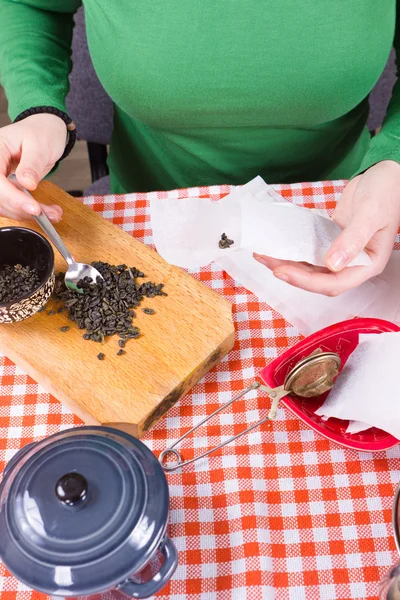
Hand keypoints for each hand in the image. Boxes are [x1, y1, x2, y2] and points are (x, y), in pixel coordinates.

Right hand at [0, 113, 66, 221]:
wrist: (45, 132)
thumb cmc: (41, 132)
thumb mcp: (40, 144)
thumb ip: (32, 164)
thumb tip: (26, 183)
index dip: (12, 196)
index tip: (34, 208)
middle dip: (22, 209)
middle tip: (48, 214)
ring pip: (4, 205)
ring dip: (26, 214)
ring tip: (52, 213)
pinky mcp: (7, 188)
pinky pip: (12, 205)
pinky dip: (28, 212)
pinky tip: (46, 211)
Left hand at [254, 160, 399, 295]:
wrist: (387, 175)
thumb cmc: (387, 192)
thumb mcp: (371, 213)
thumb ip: (352, 239)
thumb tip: (332, 264)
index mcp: (368, 264)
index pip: (334, 283)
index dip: (306, 281)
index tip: (282, 271)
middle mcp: (353, 264)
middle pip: (318, 279)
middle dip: (291, 273)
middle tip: (266, 261)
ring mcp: (341, 253)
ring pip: (311, 267)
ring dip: (288, 263)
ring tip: (264, 254)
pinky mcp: (330, 241)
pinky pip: (309, 251)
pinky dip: (293, 250)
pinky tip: (277, 245)